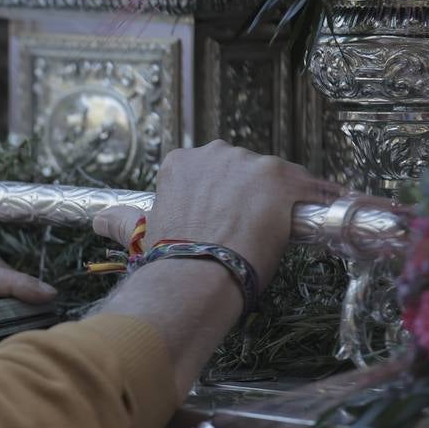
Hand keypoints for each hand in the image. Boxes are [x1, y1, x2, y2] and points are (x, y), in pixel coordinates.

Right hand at [93, 141, 338, 288]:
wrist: (194, 274)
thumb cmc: (167, 257)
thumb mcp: (140, 232)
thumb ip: (120, 221)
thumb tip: (96, 220)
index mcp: (181, 163)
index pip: (211, 172)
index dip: (221, 196)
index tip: (224, 216)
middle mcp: (216, 154)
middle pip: (245, 170)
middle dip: (251, 195)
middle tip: (249, 229)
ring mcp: (252, 164)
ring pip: (279, 178)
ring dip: (285, 199)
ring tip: (285, 230)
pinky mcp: (284, 181)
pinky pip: (314, 188)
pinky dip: (325, 200)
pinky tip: (332, 213)